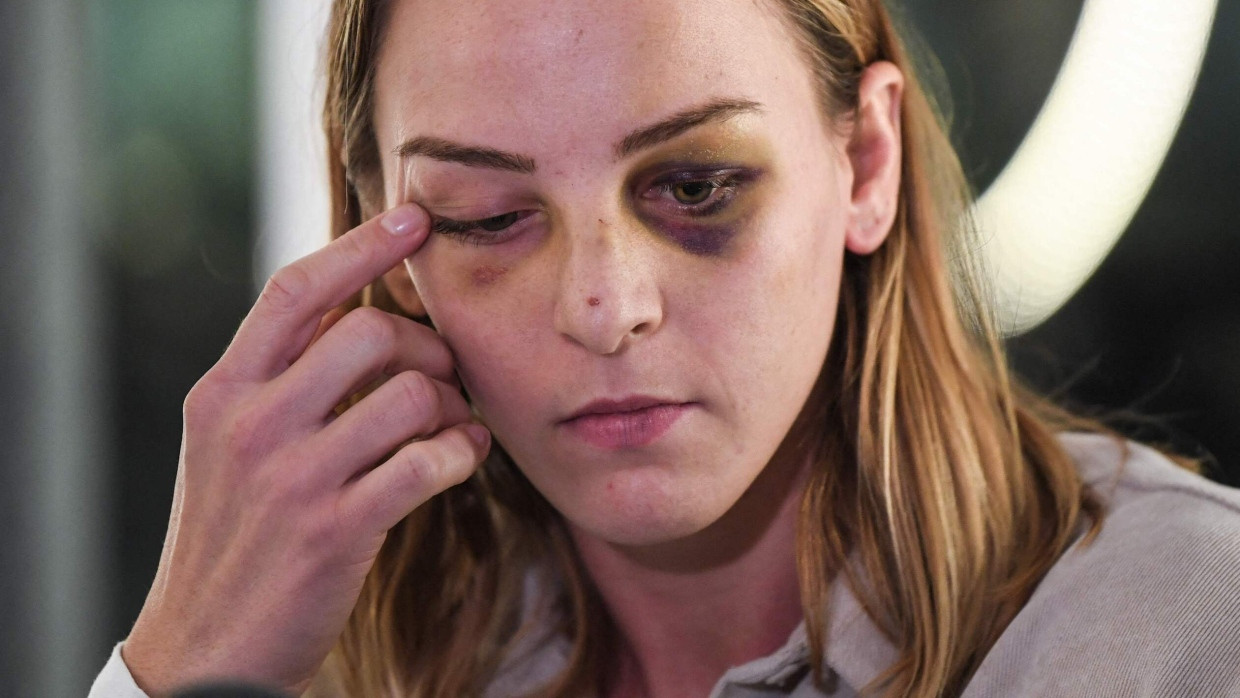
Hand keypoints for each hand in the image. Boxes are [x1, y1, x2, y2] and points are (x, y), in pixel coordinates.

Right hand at [121, 204, 489, 695]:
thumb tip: (357, 314)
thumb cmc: (232, 536)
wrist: (206, 647)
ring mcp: (293, 478)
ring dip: (447, 405)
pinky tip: (464, 456)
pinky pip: (428, 463)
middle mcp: (251, 424)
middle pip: (366, 332)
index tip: (412, 219)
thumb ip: (278, 380)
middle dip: (422, 345)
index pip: (293, 291)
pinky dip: (462, 453)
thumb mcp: (226, 446)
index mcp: (222, 392)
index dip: (359, 247)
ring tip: (450, 423)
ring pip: (406, 395)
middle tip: (440, 372)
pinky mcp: (336, 530)